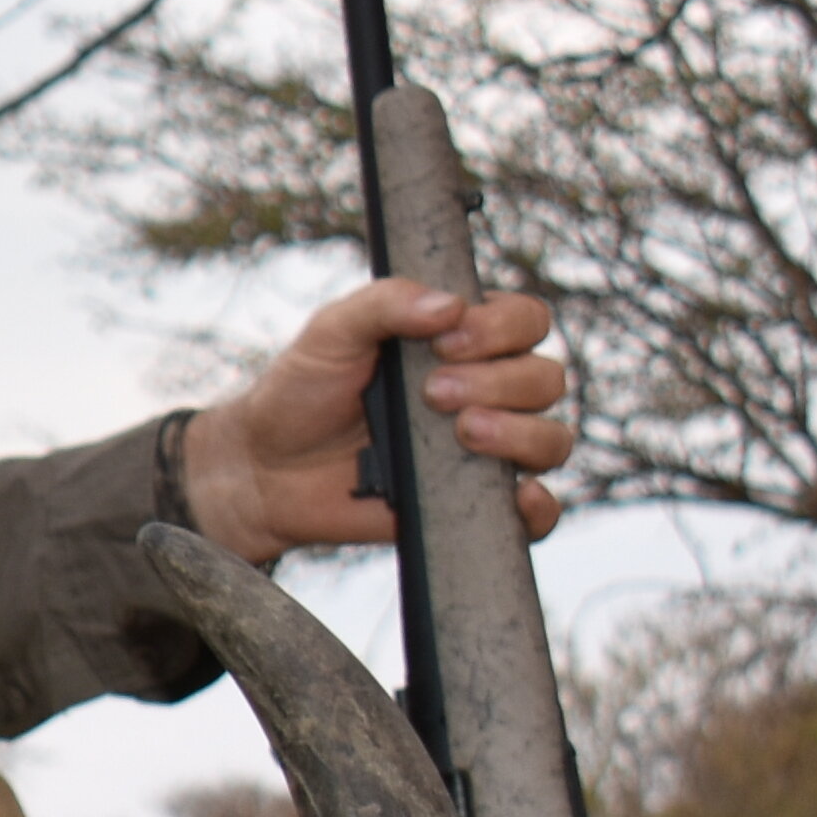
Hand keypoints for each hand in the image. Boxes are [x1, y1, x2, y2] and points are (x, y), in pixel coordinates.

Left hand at [180, 276, 571, 567]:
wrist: (266, 468)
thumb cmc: (302, 391)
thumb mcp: (331, 332)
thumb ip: (385, 304)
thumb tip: (450, 305)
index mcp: (463, 340)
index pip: (526, 321)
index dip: (501, 328)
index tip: (445, 341)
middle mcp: (486, 391)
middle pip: (544, 379)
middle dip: (499, 382)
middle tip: (433, 393)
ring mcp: (485, 450)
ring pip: (551, 439)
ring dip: (520, 433)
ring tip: (462, 433)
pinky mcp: (474, 505)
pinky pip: (537, 513)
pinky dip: (538, 506)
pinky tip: (513, 495)